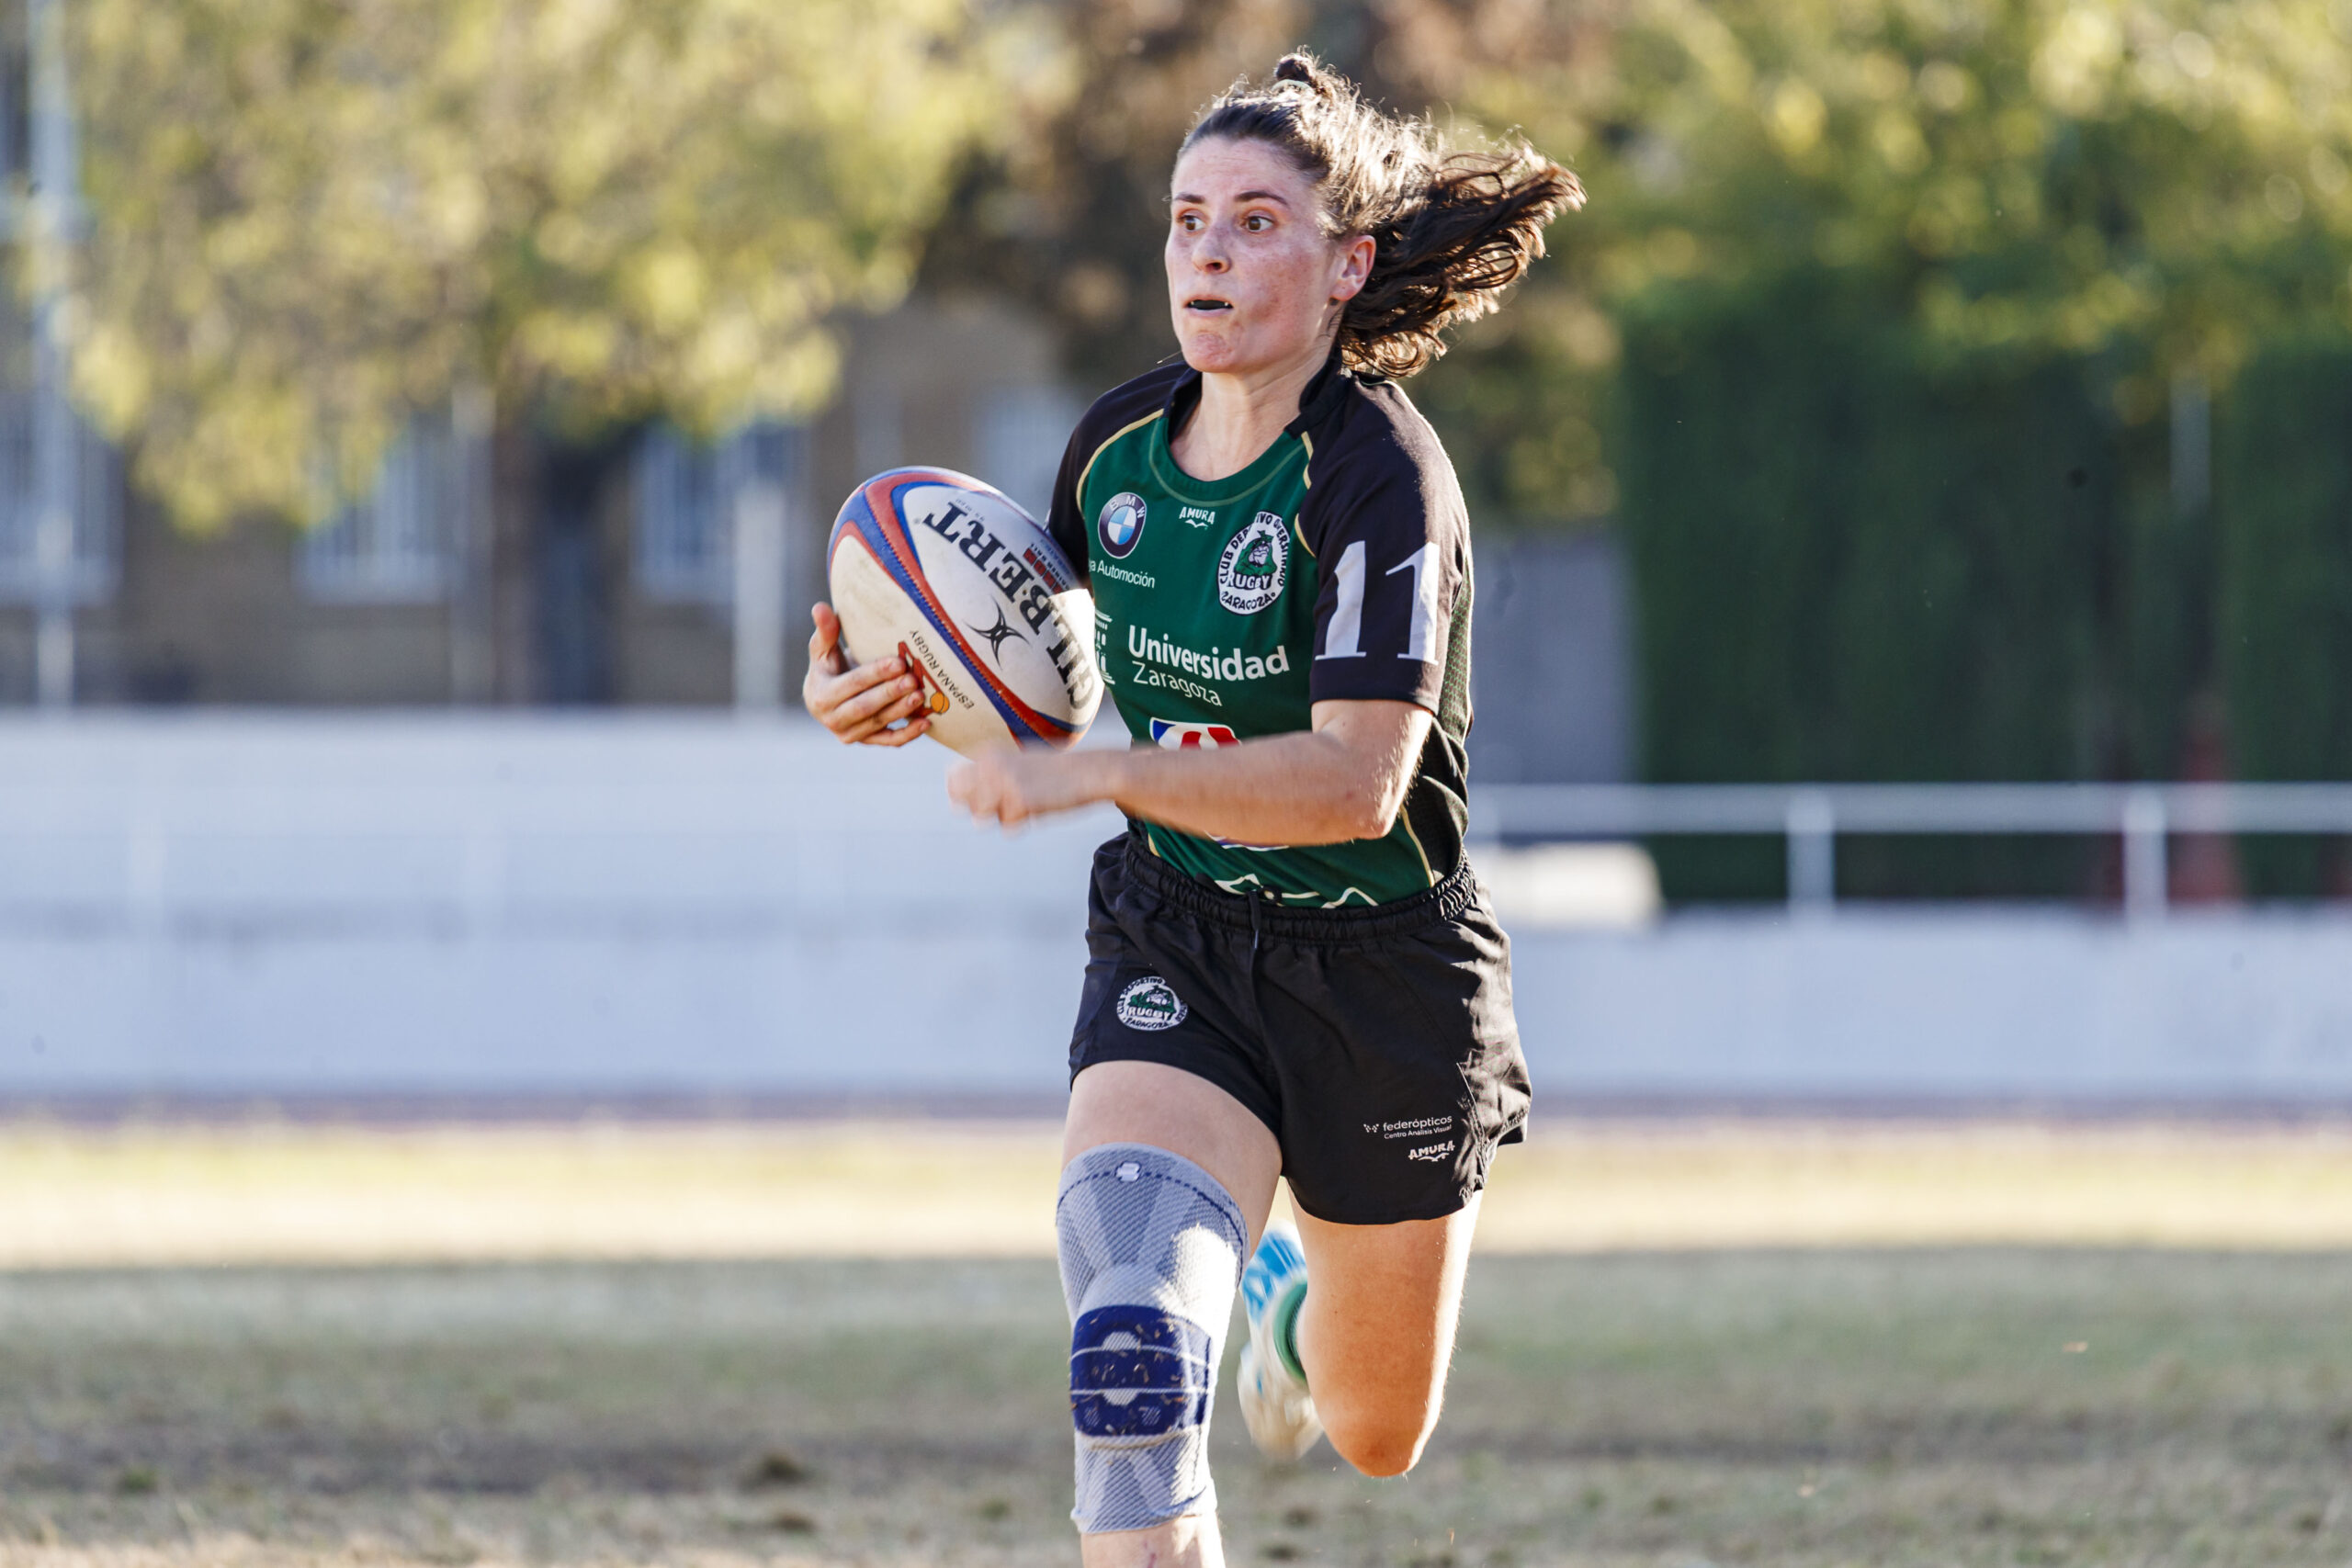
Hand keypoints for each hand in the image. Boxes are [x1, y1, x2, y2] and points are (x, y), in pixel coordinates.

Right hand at [802, 602, 932, 746]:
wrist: (827, 696)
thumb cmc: (829, 666)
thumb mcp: (823, 649)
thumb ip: (825, 631)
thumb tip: (820, 607)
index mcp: (820, 696)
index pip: (852, 684)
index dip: (875, 674)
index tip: (898, 662)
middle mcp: (832, 719)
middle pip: (865, 707)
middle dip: (890, 693)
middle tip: (913, 679)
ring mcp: (850, 734)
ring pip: (879, 723)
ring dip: (901, 711)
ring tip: (921, 695)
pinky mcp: (866, 741)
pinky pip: (888, 741)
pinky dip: (908, 735)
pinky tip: (926, 723)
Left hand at [947, 747, 1108, 829]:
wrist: (1088, 771)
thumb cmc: (1052, 771)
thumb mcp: (1015, 764)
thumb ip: (985, 778)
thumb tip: (954, 806)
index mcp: (987, 752)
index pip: (953, 780)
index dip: (966, 795)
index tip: (990, 796)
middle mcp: (990, 765)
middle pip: (961, 802)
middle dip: (978, 809)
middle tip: (1005, 803)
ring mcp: (1004, 782)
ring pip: (982, 817)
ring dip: (1001, 816)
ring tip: (1024, 802)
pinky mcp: (1020, 800)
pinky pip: (1008, 827)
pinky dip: (1022, 823)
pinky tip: (1039, 807)